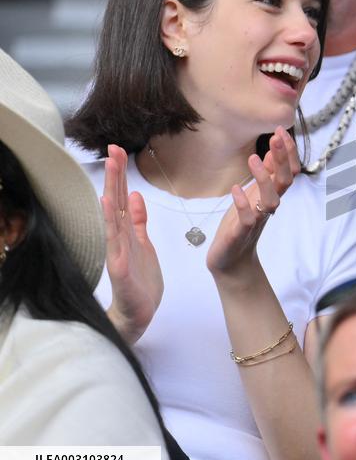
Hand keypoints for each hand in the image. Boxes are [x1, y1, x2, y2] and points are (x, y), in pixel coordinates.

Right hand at [102, 144, 162, 343]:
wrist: (140, 312)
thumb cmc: (141, 280)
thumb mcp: (144, 243)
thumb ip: (138, 221)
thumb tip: (134, 195)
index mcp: (126, 231)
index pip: (121, 197)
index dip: (120, 175)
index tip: (118, 151)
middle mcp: (118, 237)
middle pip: (115, 201)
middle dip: (115, 175)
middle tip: (113, 148)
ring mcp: (117, 251)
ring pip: (113, 215)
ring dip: (111, 190)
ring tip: (111, 167)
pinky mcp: (119, 266)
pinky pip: (114, 242)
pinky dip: (110, 223)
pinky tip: (107, 206)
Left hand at [206, 128, 298, 277]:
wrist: (231, 257)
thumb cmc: (241, 222)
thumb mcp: (254, 193)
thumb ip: (266, 174)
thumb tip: (274, 150)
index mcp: (271, 194)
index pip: (289, 171)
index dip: (288, 152)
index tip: (281, 131)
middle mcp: (268, 205)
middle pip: (285, 181)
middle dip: (282, 159)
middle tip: (275, 136)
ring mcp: (257, 218)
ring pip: (271, 200)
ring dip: (264, 179)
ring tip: (253, 159)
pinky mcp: (242, 231)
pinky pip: (248, 218)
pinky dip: (244, 204)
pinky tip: (236, 189)